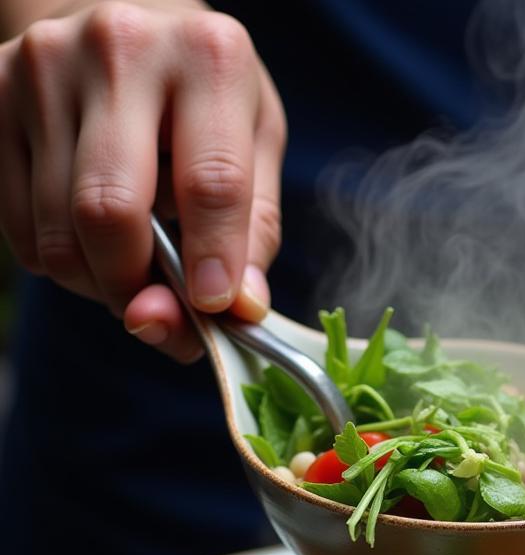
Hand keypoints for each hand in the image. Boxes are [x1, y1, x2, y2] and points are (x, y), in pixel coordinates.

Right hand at [0, 1, 285, 361]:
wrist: (131, 27)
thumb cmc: (207, 102)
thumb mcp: (258, 150)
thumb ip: (254, 235)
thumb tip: (235, 312)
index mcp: (209, 57)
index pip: (212, 183)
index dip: (214, 261)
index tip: (215, 309)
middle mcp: (121, 47)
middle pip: (111, 210)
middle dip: (136, 285)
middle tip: (161, 310)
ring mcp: (44, 65)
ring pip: (58, 231)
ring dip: (99, 283)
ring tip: (132, 273)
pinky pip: (20, 226)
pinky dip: (62, 261)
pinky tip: (92, 242)